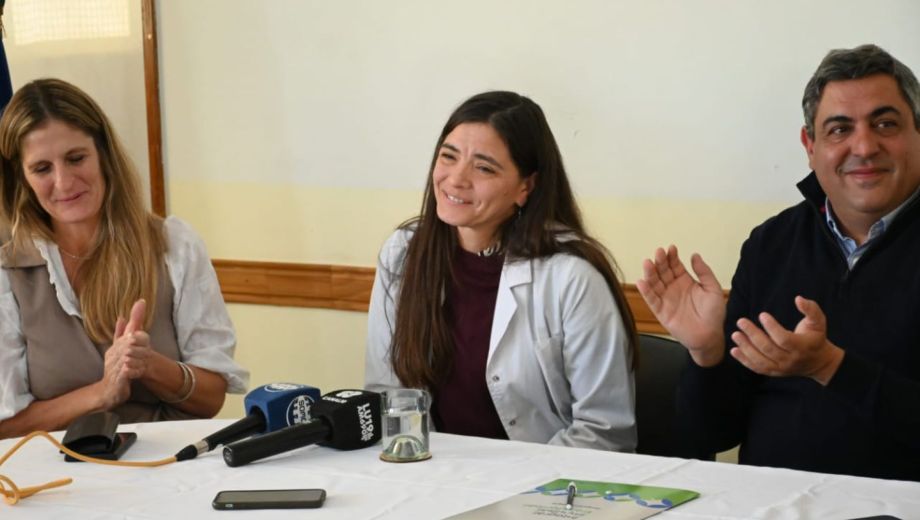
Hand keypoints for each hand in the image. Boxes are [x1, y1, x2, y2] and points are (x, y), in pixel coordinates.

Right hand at [98, 299, 149, 408]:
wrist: (106, 392)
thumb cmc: (115, 370)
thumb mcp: (118, 351)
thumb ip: (121, 334)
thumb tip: (122, 316)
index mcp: (116, 348)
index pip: (127, 333)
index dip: (135, 323)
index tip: (142, 303)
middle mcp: (113, 355)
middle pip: (127, 342)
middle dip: (136, 338)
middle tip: (146, 338)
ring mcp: (114, 367)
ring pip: (126, 356)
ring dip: (136, 353)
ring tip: (144, 350)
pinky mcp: (117, 379)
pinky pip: (125, 372)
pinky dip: (131, 369)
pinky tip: (137, 367)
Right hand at [636, 245, 726, 365]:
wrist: (710, 336)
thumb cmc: (713, 314)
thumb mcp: (713, 289)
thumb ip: (704, 272)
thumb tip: (695, 255)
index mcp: (685, 281)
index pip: (675, 265)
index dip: (672, 257)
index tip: (671, 248)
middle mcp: (673, 288)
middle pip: (663, 271)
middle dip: (660, 261)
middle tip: (659, 253)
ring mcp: (666, 299)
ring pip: (654, 283)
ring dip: (650, 273)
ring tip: (648, 263)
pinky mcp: (660, 311)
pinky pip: (651, 300)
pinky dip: (646, 291)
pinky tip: (642, 282)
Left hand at [730, 296, 843, 384]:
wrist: (818, 362)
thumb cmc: (815, 337)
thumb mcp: (818, 322)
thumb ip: (810, 309)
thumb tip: (798, 299)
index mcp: (801, 347)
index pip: (784, 339)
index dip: (772, 327)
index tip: (762, 315)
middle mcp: (790, 360)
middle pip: (769, 349)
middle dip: (753, 335)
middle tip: (741, 321)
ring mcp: (781, 368)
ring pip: (761, 360)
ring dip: (746, 348)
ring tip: (735, 334)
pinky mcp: (774, 372)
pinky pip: (757, 368)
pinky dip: (744, 361)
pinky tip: (734, 350)